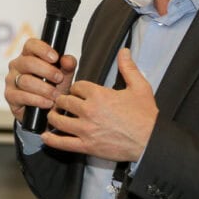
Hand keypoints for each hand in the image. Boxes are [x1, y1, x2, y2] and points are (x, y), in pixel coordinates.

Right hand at [4, 37, 77, 121]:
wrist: (45, 111)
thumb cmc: (53, 89)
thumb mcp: (64, 76)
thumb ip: (67, 66)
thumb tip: (67, 60)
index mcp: (28, 55)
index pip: (30, 45)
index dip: (42, 49)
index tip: (55, 58)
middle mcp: (17, 65)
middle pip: (28, 62)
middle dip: (46, 71)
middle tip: (59, 79)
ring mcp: (11, 80)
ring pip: (25, 80)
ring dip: (44, 89)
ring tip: (56, 95)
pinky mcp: (9, 95)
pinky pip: (22, 96)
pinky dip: (37, 100)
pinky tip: (48, 103)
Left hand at [42, 48, 158, 161]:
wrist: (151, 141)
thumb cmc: (146, 116)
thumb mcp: (139, 87)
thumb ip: (128, 67)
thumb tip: (124, 52)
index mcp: (99, 95)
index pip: (76, 87)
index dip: (76, 89)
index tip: (77, 93)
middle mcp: (89, 111)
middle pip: (64, 102)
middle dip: (62, 101)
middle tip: (62, 103)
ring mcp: (86, 130)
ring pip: (59, 121)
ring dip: (53, 117)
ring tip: (54, 116)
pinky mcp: (87, 146)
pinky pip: (63, 143)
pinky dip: (51, 140)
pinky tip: (46, 136)